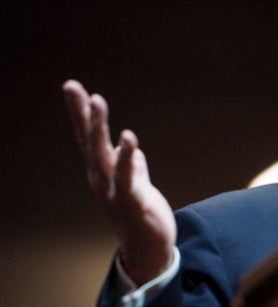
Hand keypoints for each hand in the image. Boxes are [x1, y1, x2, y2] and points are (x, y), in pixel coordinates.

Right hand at [63, 79, 176, 284]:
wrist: (149, 250)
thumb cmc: (141, 216)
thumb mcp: (136, 184)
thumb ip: (132, 165)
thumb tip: (127, 147)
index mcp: (103, 173)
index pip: (89, 138)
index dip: (82, 113)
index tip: (74, 88)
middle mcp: (102, 179)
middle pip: (89, 141)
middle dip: (81, 113)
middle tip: (71, 86)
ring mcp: (113, 190)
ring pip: (103, 153)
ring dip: (99, 127)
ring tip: (97, 101)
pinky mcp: (132, 201)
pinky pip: (128, 175)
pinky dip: (127, 156)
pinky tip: (128, 137)